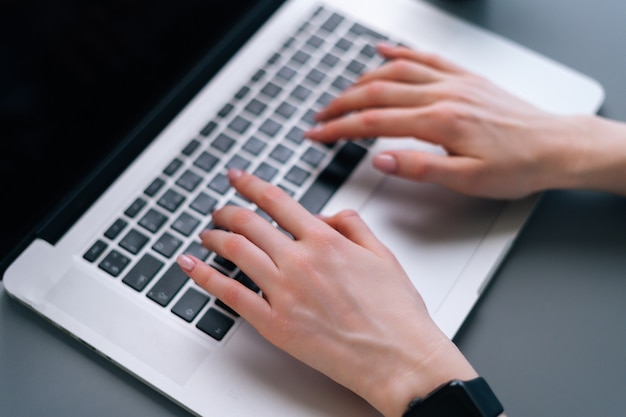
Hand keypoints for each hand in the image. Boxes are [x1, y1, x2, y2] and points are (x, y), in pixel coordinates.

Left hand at [177, 170, 476, 416]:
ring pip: (236, 251)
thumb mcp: (383, 254)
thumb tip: (328, 215)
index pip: (276, 201)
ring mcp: (284, 292)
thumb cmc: (395, 313)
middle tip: (219, 209)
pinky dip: (205, 276)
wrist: (399, 359)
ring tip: (207, 234)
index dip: (250, 184)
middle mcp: (300, 260)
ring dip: (214, 237)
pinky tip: (192, 266)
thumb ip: (353, 226)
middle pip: (249, 223)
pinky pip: (230, 294)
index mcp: (326, 240)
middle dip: (227, 210)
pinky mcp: (274, 323)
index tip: (237, 177)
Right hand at [306, 43, 601, 198]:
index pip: (373, 123)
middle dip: (340, 105)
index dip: (338, 129)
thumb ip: (420, 168)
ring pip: (395, 73)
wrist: (556, 146)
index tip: (316, 135)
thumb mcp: (466, 180)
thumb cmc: (517, 166)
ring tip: (340, 94)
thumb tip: (379, 159)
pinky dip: (399, 54)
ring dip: (361, 81)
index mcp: (439, 122)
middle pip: (376, 93)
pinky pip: (425, 58)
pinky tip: (383, 52)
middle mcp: (442, 95)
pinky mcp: (464, 78)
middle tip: (319, 117)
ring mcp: (453, 82)